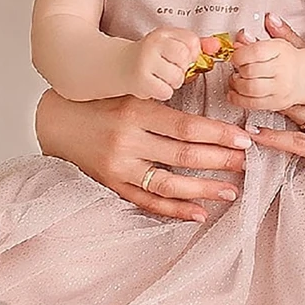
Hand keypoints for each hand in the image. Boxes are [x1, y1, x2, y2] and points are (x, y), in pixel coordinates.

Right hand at [35, 89, 253, 222]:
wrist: (57, 119)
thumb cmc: (102, 100)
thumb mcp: (134, 90)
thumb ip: (166, 99)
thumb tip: (210, 100)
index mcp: (136, 111)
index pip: (186, 126)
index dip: (217, 134)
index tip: (243, 139)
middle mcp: (128, 141)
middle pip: (182, 155)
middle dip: (220, 161)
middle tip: (247, 163)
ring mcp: (119, 167)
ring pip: (168, 184)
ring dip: (203, 189)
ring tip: (231, 191)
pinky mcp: (112, 185)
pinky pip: (148, 202)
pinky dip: (175, 211)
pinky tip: (200, 213)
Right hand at [119, 27, 206, 101]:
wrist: (118, 65)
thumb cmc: (148, 57)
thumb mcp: (170, 44)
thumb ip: (195, 45)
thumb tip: (216, 45)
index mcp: (163, 33)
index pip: (192, 41)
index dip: (192, 53)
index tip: (184, 57)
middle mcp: (153, 44)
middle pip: (185, 58)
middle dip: (183, 68)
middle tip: (171, 69)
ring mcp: (145, 61)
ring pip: (177, 77)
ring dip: (173, 82)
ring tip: (162, 78)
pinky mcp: (140, 79)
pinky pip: (165, 91)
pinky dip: (163, 92)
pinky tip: (154, 85)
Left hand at [228, 27, 304, 110]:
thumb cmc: (288, 59)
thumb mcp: (275, 43)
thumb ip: (256, 40)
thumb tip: (241, 36)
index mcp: (282, 51)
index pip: (256, 52)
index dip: (240, 55)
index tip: (235, 56)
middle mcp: (283, 70)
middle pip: (250, 71)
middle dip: (237, 70)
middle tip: (236, 68)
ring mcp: (281, 88)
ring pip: (250, 89)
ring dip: (236, 84)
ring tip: (236, 80)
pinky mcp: (277, 103)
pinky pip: (253, 104)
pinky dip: (238, 99)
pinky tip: (235, 93)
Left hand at [248, 15, 304, 217]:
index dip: (290, 45)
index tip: (270, 22)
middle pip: (299, 79)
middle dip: (270, 61)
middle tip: (244, 41)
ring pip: (296, 107)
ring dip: (266, 93)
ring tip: (240, 81)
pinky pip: (300, 144)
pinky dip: (277, 139)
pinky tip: (256, 134)